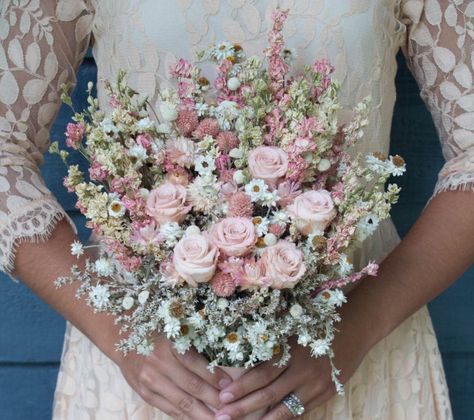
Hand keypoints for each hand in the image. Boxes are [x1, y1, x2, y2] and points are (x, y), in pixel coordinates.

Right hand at [117, 334, 231, 418]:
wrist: (122, 338)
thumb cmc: (156, 332)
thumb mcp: (174, 331)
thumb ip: (192, 345)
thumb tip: (218, 363)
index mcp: (170, 344)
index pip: (196, 363)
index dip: (214, 376)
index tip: (230, 386)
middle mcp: (160, 363)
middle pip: (191, 386)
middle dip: (213, 400)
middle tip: (230, 409)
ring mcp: (151, 381)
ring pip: (181, 402)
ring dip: (202, 414)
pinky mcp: (145, 394)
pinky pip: (169, 409)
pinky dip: (185, 417)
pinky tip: (198, 419)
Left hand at [214, 316, 374, 419]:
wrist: (354, 329)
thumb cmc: (318, 325)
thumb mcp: (294, 332)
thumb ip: (275, 350)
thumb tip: (248, 367)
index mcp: (291, 352)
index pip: (262, 373)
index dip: (242, 386)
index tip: (223, 396)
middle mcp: (303, 371)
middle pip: (269, 394)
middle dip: (244, 407)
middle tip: (222, 416)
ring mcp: (316, 386)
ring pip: (285, 409)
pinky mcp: (326, 394)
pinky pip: (302, 411)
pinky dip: (285, 419)